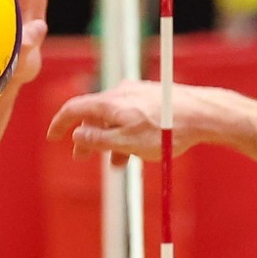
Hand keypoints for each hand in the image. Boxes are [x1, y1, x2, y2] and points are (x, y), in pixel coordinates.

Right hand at [48, 80, 221, 164]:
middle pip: (94, 114)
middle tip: (81, 158)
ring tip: (116, 165)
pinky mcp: (151, 99)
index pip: (74, 108)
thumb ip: (99, 141)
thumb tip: (77, 136)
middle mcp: (121, 92)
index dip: (60, 123)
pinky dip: (125, 134)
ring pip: (114, 118)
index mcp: (110, 102)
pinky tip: (135, 153)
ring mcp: (137, 94)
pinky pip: (130, 117)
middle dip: (86, 138)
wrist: (203, 115)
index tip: (52, 138)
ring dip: (110, 141)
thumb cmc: (167, 130)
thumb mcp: (128, 142)